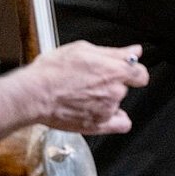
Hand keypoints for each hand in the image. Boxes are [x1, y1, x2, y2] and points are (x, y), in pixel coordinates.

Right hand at [0, 41, 148, 142]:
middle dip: (113, 82)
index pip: (140, 73)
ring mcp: (108, 110)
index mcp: (114, 70)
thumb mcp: (83, 49)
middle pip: (125, 87)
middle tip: (92, 79)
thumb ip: (114, 52)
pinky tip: (102, 112)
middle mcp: (115, 92)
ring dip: (107, 98)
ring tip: (84, 93)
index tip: (124, 70)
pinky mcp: (98, 125)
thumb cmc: (53, 70)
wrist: (34, 94)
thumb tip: (134, 51)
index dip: (132, 70)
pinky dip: (115, 119)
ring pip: (117, 102)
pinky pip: (120, 125)